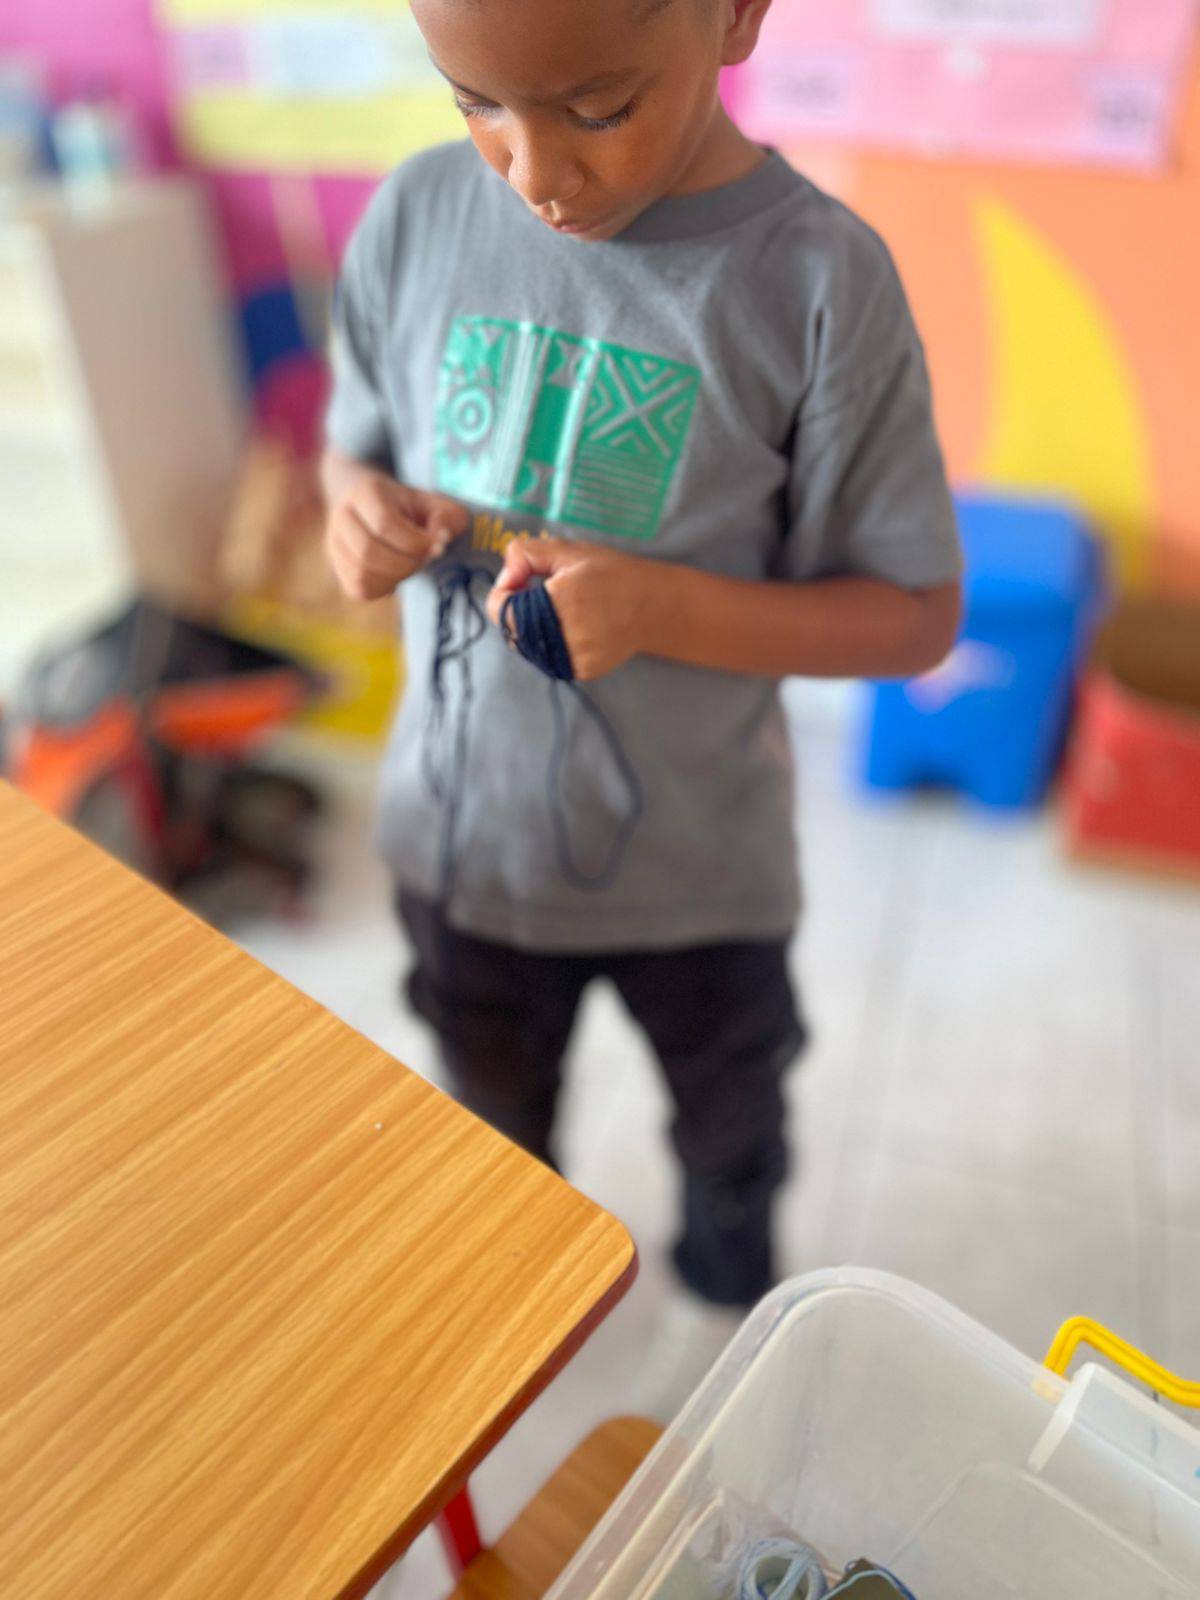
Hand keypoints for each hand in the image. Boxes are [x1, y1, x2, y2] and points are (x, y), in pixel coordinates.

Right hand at [325, 468, 468, 600]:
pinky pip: (359, 589)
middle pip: (369, 551)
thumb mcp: (433, 502)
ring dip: (395, 578)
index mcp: (365, 492)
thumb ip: (447, 516)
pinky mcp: (338, 567)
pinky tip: (397, 576)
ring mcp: (334, 543)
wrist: (373, 508)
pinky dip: (384, 589)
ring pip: (361, 574)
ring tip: (411, 566)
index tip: (439, 546)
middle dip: (407, 563)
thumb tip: (442, 537)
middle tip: (425, 559)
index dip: (416, 543)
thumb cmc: (409, 507)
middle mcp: (341, 516)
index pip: (384, 524)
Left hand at [486, 538, 654, 680]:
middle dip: (518, 612)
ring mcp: (577, 656)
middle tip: (543, 596)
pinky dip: (550, 644)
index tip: (519, 583)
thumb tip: (505, 579)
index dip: (503, 594)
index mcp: (563, 598)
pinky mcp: (583, 670)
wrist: (651, 605)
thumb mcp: (566, 550)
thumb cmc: (608, 572)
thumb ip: (525, 555)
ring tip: (559, 611)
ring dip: (532, 630)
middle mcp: (570, 632)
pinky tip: (570, 628)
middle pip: (513, 630)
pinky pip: (549, 659)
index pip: (503, 610)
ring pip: (528, 648)